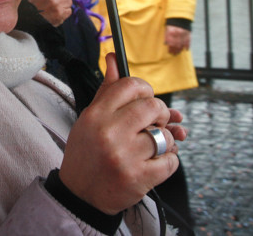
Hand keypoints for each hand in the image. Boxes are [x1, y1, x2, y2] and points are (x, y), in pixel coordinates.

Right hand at [58, 53, 186, 214]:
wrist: (80, 194)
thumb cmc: (86, 153)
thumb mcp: (90, 119)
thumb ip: (107, 90)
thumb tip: (113, 58)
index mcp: (96, 115)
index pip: (130, 86)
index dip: (145, 89)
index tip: (145, 97)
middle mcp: (110, 133)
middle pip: (152, 106)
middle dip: (160, 112)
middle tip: (154, 121)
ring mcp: (126, 156)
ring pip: (164, 135)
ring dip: (165, 139)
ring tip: (154, 144)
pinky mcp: (140, 178)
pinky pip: (171, 160)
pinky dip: (169, 160)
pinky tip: (156, 161)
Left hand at [165, 25, 190, 54]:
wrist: (179, 18)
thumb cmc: (171, 25)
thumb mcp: (167, 29)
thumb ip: (166, 37)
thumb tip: (166, 44)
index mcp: (171, 32)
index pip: (171, 43)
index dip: (170, 49)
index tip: (170, 52)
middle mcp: (177, 34)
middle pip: (176, 45)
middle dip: (175, 50)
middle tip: (174, 54)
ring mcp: (183, 34)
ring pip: (182, 44)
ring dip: (180, 49)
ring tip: (178, 53)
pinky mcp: (188, 33)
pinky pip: (188, 41)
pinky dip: (187, 46)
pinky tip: (186, 49)